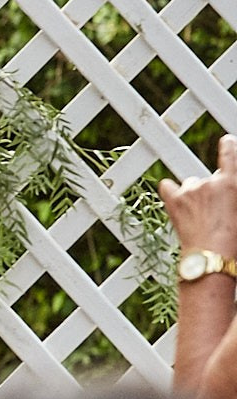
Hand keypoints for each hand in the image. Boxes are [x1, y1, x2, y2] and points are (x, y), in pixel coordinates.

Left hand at [160, 135, 236, 255]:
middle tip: (216, 212)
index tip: (227, 140)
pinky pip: (168, 187)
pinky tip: (175, 198)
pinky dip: (171, 191)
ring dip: (194, 195)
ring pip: (191, 184)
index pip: (229, 155)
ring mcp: (190, 190)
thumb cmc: (232, 239)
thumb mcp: (236, 209)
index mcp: (231, 183)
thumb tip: (225, 191)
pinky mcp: (174, 201)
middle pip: (210, 178)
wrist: (211, 257)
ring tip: (199, 215)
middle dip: (212, 191)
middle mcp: (210, 182)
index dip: (228, 146)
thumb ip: (230, 195)